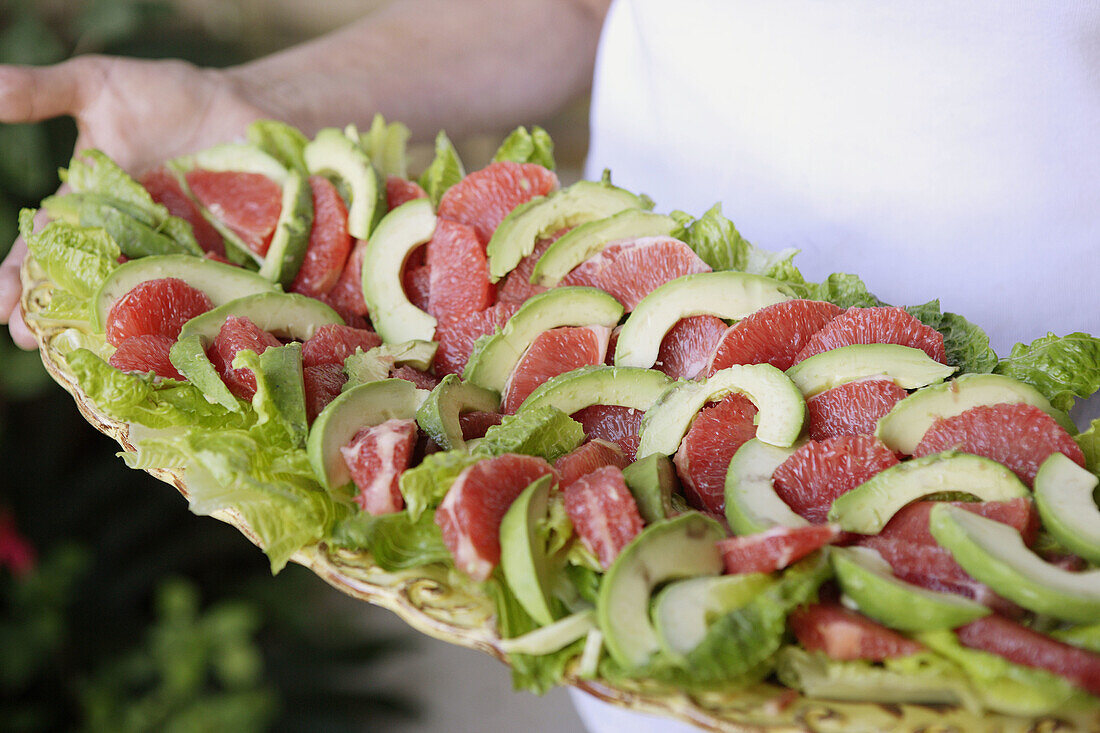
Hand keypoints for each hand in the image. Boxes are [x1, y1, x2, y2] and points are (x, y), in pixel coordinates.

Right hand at [0, 55, 266, 347]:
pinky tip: (193, 340)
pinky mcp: (228, 263)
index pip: (43, 251)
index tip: (0, 308)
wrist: (242, 105)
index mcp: (89, 213)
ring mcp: (179, 260)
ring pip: (149, 304)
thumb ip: (40, 93)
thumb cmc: (164, 98)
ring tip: (110, 361)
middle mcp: (130, 247)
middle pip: (90, 291)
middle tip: (38, 345)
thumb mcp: (98, 87)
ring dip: (130, 331)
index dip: (17, 279)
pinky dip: (207, 313)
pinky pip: (215, 294)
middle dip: (64, 319)